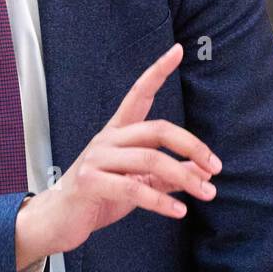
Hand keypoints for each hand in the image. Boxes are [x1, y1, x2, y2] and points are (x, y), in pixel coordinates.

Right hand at [18, 43, 221, 260]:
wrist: (57, 220)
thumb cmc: (97, 197)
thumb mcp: (138, 182)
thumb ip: (168, 174)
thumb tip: (202, 171)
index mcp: (118, 132)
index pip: (139, 94)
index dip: (158, 71)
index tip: (178, 51)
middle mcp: (107, 139)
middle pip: (157, 130)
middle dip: (192, 146)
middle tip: (215, 168)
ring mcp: (96, 159)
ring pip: (150, 159)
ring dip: (184, 177)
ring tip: (207, 193)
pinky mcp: (90, 182)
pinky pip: (133, 187)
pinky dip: (160, 201)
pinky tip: (179, 211)